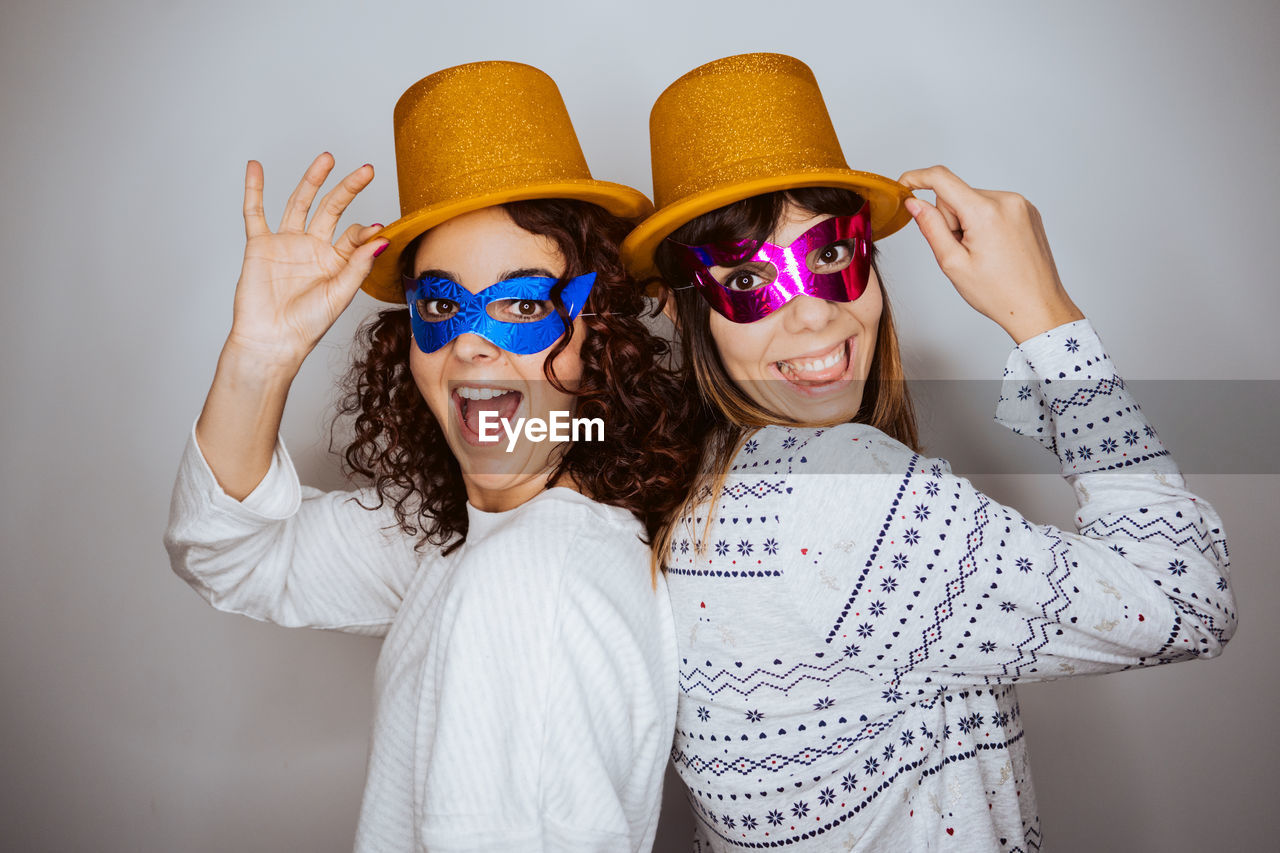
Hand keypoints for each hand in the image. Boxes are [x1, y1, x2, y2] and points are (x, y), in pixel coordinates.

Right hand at [227, 153, 386, 367]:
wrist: (272, 340)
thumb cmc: (307, 325)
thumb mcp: (340, 294)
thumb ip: (358, 264)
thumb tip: (381, 237)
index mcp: (336, 262)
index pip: (354, 235)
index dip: (365, 231)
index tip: (376, 230)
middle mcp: (313, 248)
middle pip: (331, 209)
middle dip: (348, 188)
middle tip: (366, 169)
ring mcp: (286, 244)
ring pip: (300, 203)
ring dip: (312, 180)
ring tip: (327, 158)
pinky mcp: (260, 245)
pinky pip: (254, 212)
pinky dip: (254, 189)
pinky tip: (256, 167)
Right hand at [898, 165, 1082, 343]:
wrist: (1038, 306)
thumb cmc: (998, 293)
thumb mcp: (953, 264)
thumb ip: (930, 228)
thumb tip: (914, 203)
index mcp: (985, 212)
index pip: (941, 178)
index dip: (916, 178)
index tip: (903, 186)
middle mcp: (1006, 200)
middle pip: (957, 196)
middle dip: (951, 220)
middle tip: (962, 252)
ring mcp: (1020, 204)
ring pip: (974, 201)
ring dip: (969, 223)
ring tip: (982, 253)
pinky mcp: (1027, 211)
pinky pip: (992, 207)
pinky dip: (985, 223)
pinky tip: (994, 249)